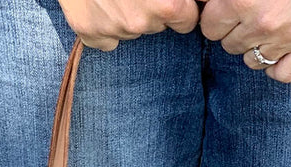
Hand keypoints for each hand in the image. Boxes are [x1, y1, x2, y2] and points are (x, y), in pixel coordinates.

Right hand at [58, 0, 200, 50]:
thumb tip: (202, 1)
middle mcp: (141, 22)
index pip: (185, 20)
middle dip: (152, 7)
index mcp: (166, 4)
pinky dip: (104, 25)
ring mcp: (114, 31)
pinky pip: (105, 39)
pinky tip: (99, 3)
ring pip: (132, 30)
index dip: (178, 5)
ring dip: (127, 14)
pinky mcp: (89, 33)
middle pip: (158, 25)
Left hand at [198, 0, 290, 81]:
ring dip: (254, 47)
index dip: (216, 17)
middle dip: (235, 31)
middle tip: (250, 13)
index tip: (226, 9)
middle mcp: (263, 23)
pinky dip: (276, 65)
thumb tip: (202, 3)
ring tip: (266, 27)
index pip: (210, 27)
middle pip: (230, 46)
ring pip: (252, 62)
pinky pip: (280, 74)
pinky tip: (278, 49)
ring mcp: (286, 39)